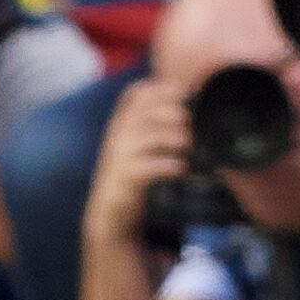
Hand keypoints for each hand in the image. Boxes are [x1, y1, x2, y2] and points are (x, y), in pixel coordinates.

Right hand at [79, 78, 190, 243]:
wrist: (110, 210)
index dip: (158, 89)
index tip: (182, 90)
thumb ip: (152, 124)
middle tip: (189, 119)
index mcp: (122, 123)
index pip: (134, 95)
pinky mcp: (125, 179)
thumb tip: (186, 108)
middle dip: (169, 111)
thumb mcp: (136, 143)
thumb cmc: (131, 171)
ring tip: (188, 143)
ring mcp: (120, 157)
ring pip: (145, 137)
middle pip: (142, 112)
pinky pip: (146, 168)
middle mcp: (118, 136)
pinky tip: (180, 168)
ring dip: (171, 137)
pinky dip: (166, 165)